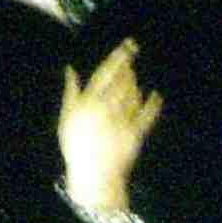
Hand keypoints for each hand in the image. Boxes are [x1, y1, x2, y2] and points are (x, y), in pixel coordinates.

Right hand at [58, 37, 163, 216]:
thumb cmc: (76, 146)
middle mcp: (107, 108)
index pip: (106, 73)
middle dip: (129, 66)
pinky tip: (155, 95)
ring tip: (134, 75)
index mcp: (89, 102)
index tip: (127, 46)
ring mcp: (123, 121)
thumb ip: (70, 91)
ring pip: (134, 94)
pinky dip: (153, 104)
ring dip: (136, 82)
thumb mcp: (66, 117)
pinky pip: (147, 115)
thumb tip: (70, 69)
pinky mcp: (136, 134)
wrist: (93, 176)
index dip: (118, 57)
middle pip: (122, 81)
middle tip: (132, 55)